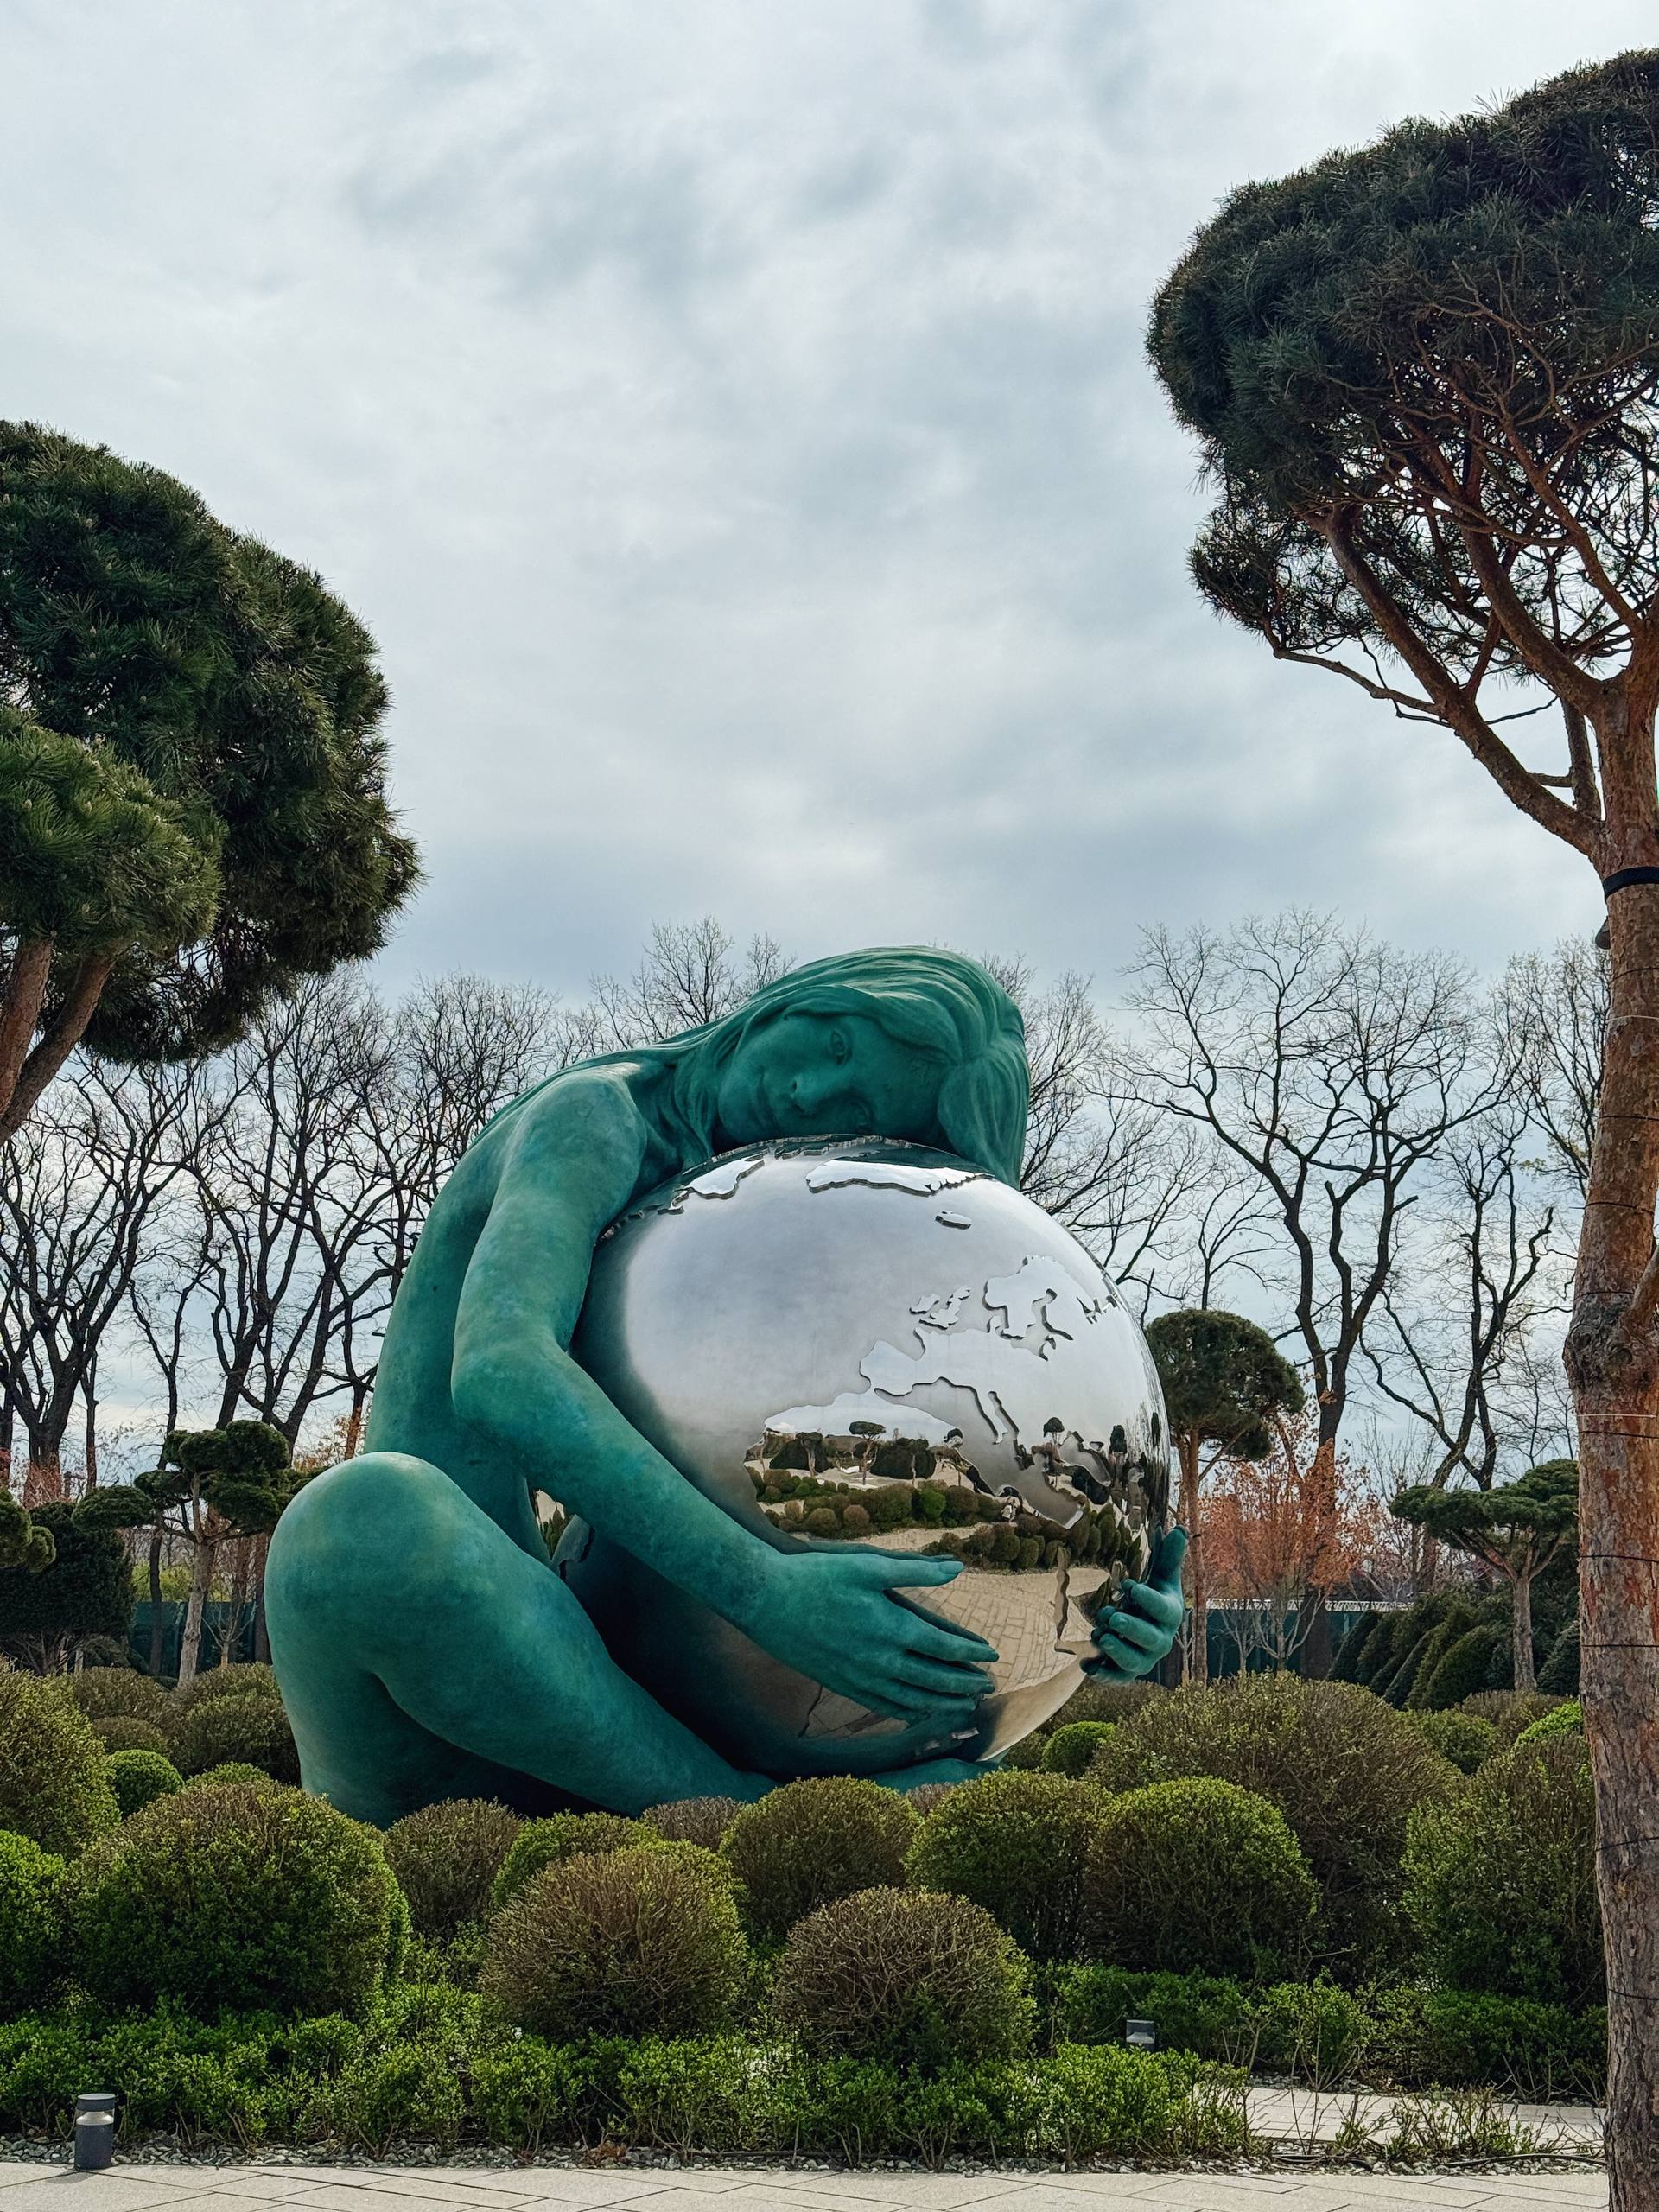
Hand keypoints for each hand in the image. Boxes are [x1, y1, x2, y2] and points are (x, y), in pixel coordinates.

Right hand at [744, 1545, 999, 1726]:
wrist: (765, 1600)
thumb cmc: (816, 1575)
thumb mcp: (868, 1564)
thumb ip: (916, 1570)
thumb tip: (956, 1568)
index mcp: (892, 1627)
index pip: (944, 1648)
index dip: (971, 1653)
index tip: (990, 1656)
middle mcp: (881, 1660)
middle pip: (934, 1679)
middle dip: (964, 1684)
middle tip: (986, 1687)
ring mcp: (860, 1677)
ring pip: (912, 1699)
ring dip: (942, 1703)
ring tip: (963, 1705)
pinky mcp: (841, 1684)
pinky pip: (883, 1705)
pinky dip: (908, 1711)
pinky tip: (918, 1712)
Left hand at [1087, 1528, 1186, 1680]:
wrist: (1144, 1628)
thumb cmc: (1152, 1598)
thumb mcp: (1161, 1577)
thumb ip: (1168, 1557)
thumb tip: (1179, 1529)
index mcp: (1170, 1615)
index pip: (1164, 1610)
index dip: (1148, 1599)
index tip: (1127, 1584)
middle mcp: (1161, 1640)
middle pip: (1151, 1639)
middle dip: (1132, 1629)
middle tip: (1111, 1615)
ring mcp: (1144, 1658)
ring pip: (1134, 1661)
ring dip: (1117, 1650)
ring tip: (1099, 1636)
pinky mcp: (1126, 1672)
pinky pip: (1117, 1678)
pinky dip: (1102, 1674)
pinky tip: (1086, 1666)